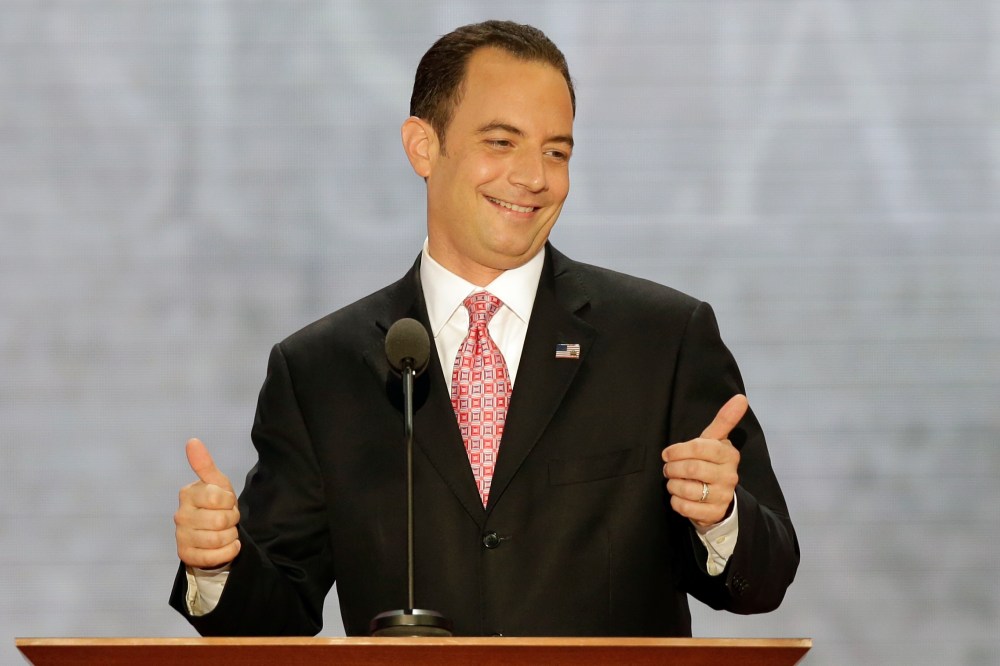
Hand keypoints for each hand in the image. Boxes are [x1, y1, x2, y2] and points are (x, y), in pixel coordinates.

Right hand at [174, 438, 240, 567]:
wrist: (214, 534)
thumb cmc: (217, 505)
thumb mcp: (217, 484)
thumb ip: (205, 465)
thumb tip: (192, 441)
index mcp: (187, 494)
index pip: (217, 498)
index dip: (229, 502)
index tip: (227, 503)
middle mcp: (180, 515)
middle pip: (220, 521)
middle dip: (232, 520)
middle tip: (228, 519)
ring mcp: (181, 537)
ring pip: (218, 540)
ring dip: (230, 536)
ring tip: (226, 532)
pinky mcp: (186, 556)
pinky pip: (214, 557)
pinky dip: (228, 552)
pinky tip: (228, 546)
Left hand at [662, 395, 746, 526]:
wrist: (719, 499)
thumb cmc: (711, 463)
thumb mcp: (715, 442)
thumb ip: (724, 420)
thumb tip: (741, 397)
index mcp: (728, 454)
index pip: (699, 447)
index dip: (677, 450)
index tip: (668, 454)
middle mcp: (729, 475)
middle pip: (690, 468)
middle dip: (672, 468)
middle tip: (668, 469)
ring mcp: (723, 495)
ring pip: (686, 488)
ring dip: (672, 485)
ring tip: (673, 482)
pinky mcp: (714, 513)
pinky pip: (685, 507)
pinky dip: (675, 501)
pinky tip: (679, 496)